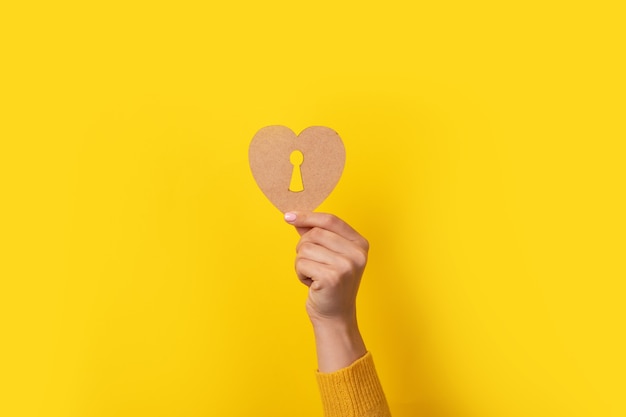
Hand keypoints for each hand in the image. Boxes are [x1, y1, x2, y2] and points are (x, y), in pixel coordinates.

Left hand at [284, 211, 368, 370]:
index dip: (308, 216)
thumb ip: (314, 234)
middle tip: (311, 265)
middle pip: (315, 233)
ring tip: (313, 275)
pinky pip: (301, 263)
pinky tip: (311, 284)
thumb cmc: (329, 284)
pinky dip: (300, 273)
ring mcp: (346, 266)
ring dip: (301, 262)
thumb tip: (295, 217)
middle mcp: (357, 253)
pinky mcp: (332, 277)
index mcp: (359, 244)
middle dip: (303, 248)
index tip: (288, 216)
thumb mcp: (327, 255)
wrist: (335, 316)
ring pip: (305, 248)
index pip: (331, 220)